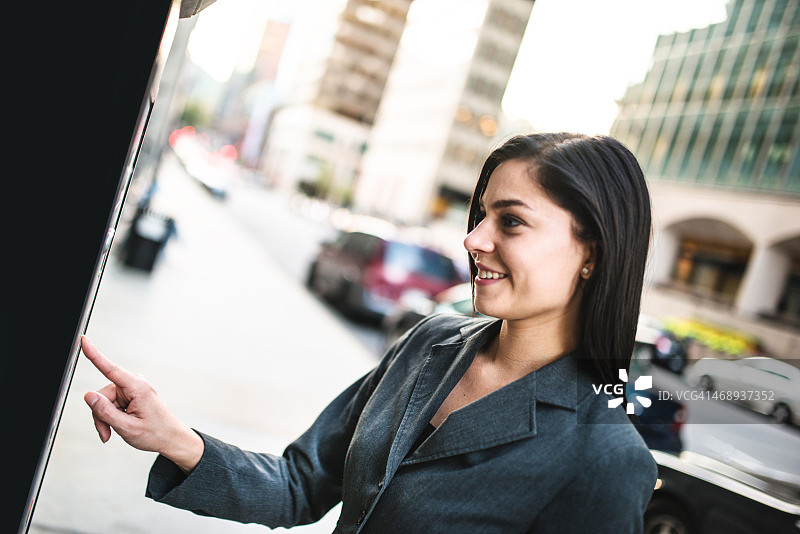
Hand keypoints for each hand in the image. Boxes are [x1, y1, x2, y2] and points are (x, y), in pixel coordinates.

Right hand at [81, 335, 203, 473]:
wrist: (170, 438)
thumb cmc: (154, 433)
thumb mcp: (127, 427)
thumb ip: (105, 412)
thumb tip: (88, 395)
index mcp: (137, 388)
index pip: (111, 369)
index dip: (94, 354)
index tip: (84, 340)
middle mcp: (135, 384)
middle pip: (102, 395)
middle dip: (100, 415)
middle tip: (106, 434)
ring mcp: (133, 388)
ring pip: (104, 401)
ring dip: (105, 418)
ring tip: (112, 433)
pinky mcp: (131, 394)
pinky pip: (111, 403)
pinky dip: (111, 416)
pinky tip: (118, 426)